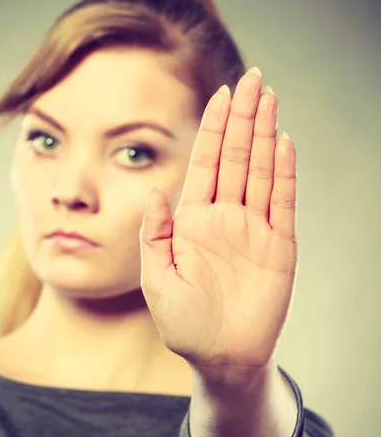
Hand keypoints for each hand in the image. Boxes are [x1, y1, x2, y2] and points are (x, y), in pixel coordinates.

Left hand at [139, 67, 297, 375]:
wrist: (221, 358)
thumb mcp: (157, 279)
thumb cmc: (184, 323)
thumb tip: (155, 191)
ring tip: (270, 99)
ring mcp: (254, 230)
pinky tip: (283, 144)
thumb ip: (154, 234)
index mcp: (193, 221)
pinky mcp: (279, 248)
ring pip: (260, 172)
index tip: (222, 94)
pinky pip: (282, 203)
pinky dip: (283, 174)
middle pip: (235, 157)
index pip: (206, 163)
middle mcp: (225, 217)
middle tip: (253, 79)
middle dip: (243, 118)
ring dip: (265, 135)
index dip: (213, 129)